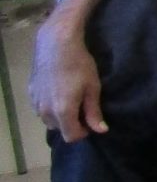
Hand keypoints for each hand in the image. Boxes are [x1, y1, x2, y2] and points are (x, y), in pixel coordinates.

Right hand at [31, 0, 108, 141]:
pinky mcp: (30, 93)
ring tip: (71, 100)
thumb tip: (101, 130)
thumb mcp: (92, 88)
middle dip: (72, 124)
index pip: (71, 136)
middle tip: (83, 109)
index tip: (91, 122)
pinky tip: (59, 92)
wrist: (56, 45)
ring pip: (48, 120)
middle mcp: (45, 111)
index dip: (83, 132)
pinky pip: (40, 109)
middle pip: (59, 129)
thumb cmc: (79, 65)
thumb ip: (94, 112)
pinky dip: (50, 107)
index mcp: (62, 111)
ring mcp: (35, 102)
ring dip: (59, 116)